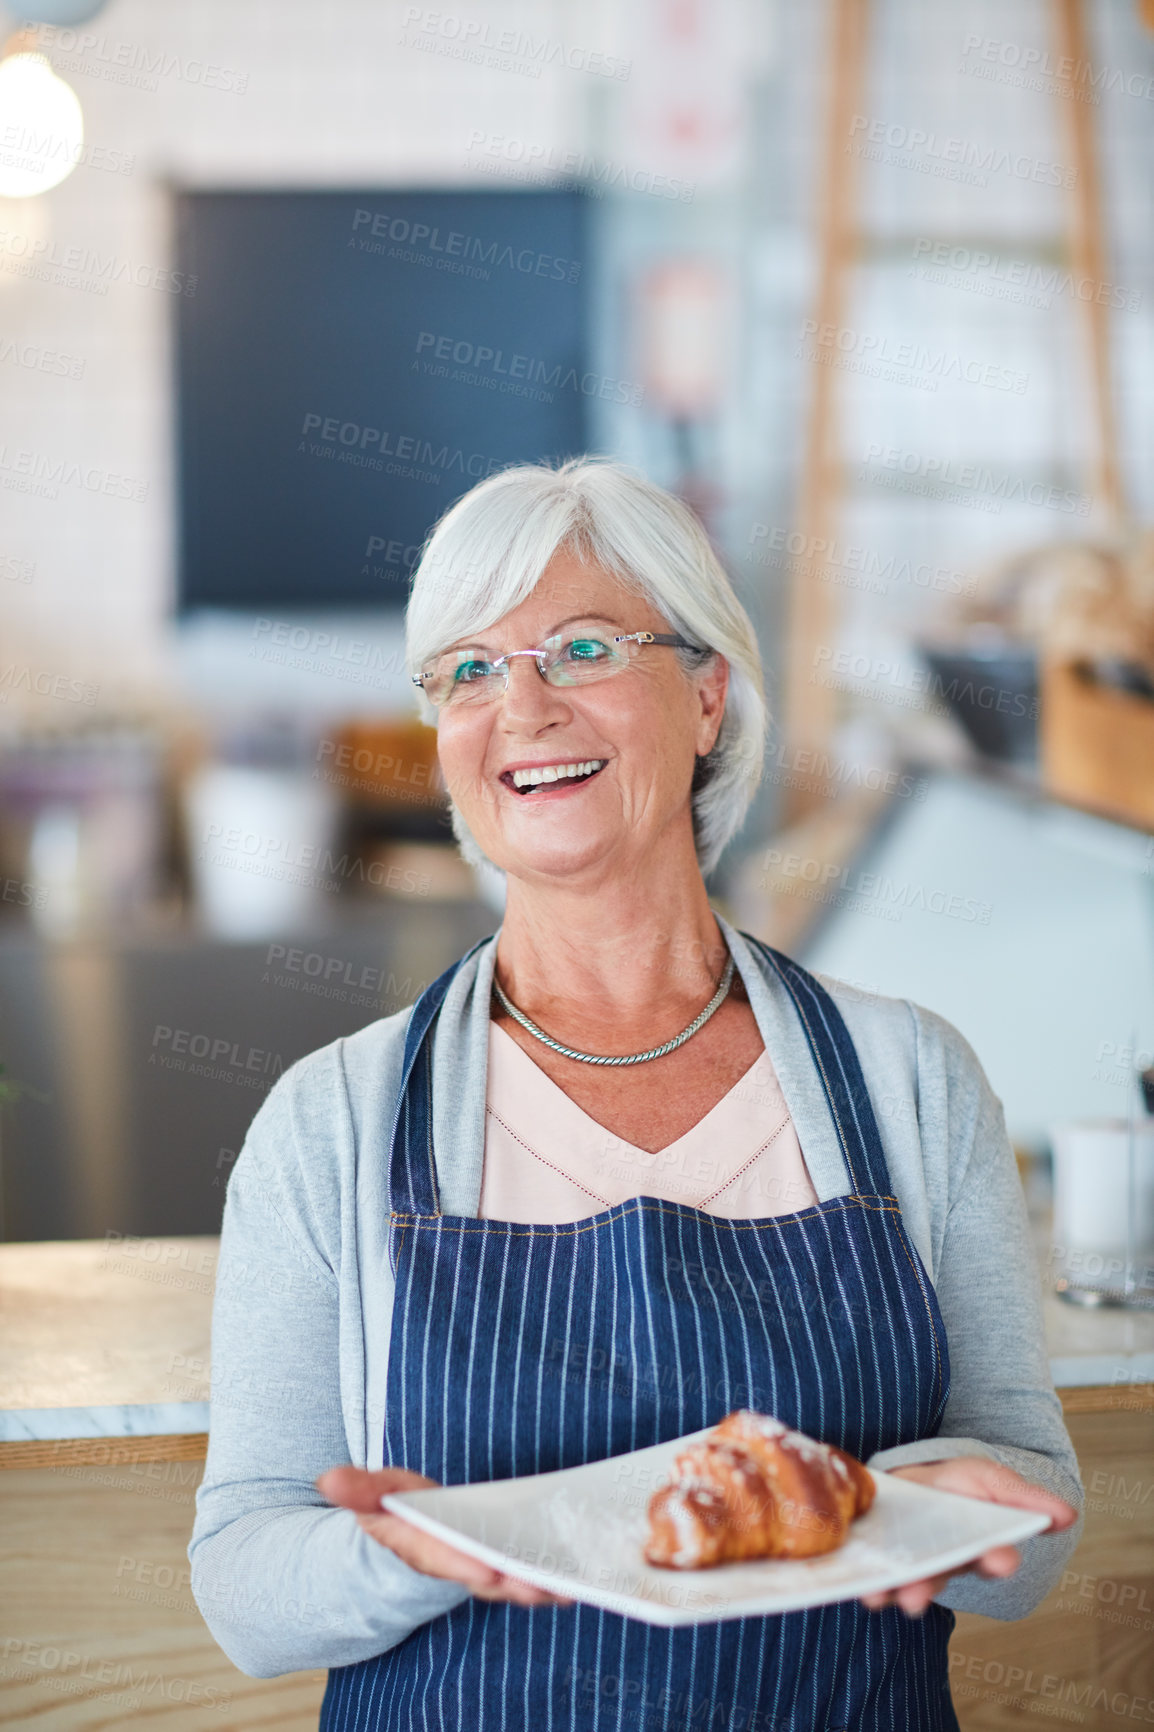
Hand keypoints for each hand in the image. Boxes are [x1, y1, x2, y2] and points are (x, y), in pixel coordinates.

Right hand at [317, 1466, 572, 1609]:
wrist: (414, 1525)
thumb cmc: (397, 1506)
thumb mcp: (377, 1493)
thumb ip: (359, 1488)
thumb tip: (327, 1480)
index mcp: (422, 1547)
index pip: (442, 1560)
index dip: (464, 1565)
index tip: (488, 1569)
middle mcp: (454, 1564)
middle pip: (485, 1578)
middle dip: (513, 1584)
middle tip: (544, 1586)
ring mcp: (481, 1566)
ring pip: (512, 1581)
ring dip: (539, 1586)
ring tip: (568, 1586)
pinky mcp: (503, 1560)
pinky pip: (527, 1572)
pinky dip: (550, 1576)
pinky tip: (576, 1575)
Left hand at [860, 1456, 1077, 1617]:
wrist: (911, 1482)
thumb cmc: (955, 1484)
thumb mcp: (990, 1480)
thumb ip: (1023, 1499)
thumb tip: (1067, 1514)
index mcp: (979, 1545)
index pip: (990, 1555)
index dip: (995, 1558)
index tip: (1000, 1559)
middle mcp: (947, 1563)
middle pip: (940, 1576)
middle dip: (929, 1585)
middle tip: (917, 1595)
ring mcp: (915, 1567)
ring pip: (909, 1585)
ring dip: (897, 1591)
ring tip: (887, 1593)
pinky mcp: (885, 1565)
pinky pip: (878, 1581)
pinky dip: (872, 1588)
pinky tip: (867, 1590)